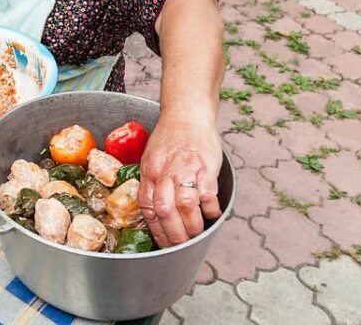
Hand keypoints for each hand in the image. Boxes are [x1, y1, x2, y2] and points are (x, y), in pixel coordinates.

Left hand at [138, 117, 221, 247]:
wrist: (186, 114)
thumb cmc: (169, 139)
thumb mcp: (151, 159)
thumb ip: (153, 183)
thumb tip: (156, 212)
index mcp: (149, 172)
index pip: (148, 208)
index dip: (156, 231)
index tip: (164, 245)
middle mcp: (164, 172)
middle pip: (165, 211)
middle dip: (174, 235)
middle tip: (182, 247)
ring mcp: (185, 169)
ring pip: (186, 205)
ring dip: (193, 226)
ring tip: (197, 235)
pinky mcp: (205, 166)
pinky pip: (207, 193)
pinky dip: (210, 208)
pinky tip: (212, 214)